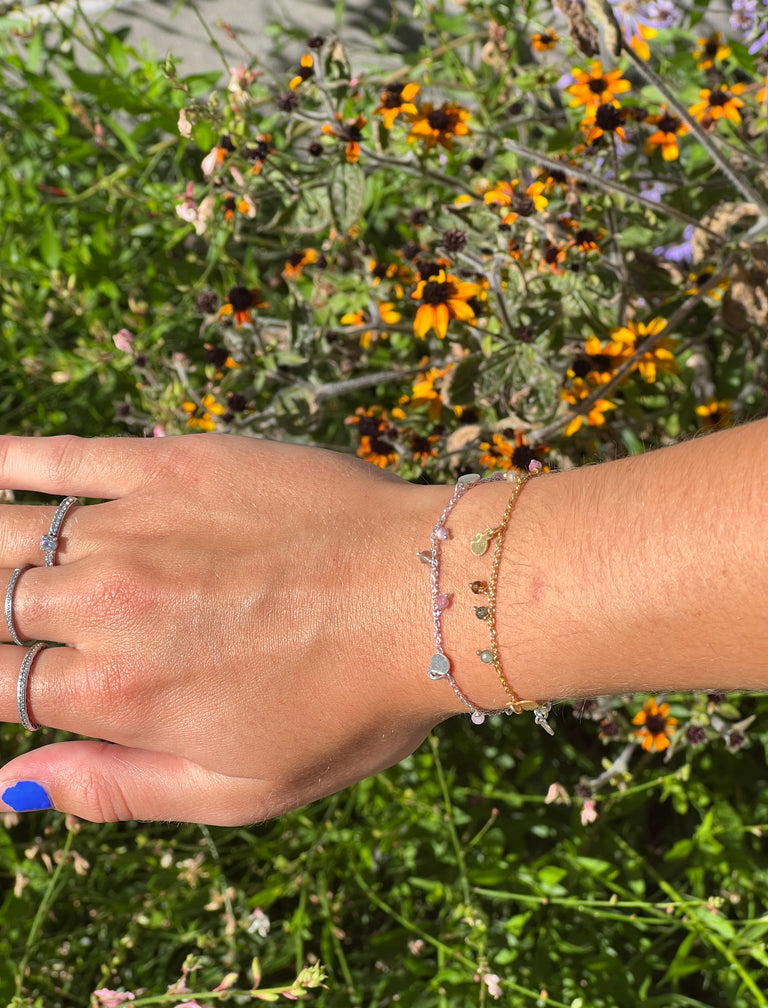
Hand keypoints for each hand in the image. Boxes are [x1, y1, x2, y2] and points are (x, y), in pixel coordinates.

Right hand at [0, 434, 449, 824]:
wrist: (429, 594)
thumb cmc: (351, 704)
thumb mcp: (243, 789)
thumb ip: (118, 788)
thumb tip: (10, 789)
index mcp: (116, 696)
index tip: (6, 671)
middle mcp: (104, 607)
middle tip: (6, 615)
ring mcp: (134, 527)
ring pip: (9, 536)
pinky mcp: (170, 466)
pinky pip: (65, 458)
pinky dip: (10, 458)